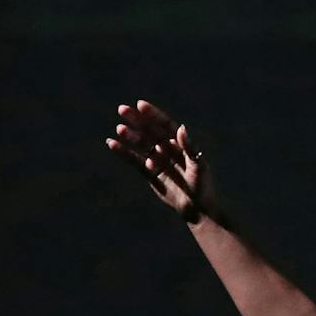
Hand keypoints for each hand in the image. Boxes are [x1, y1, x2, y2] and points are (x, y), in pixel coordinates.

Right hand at [105, 99, 218, 222]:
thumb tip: (181, 128)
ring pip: (141, 145)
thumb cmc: (202, 186)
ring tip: (119, 129)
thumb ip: (188, 147)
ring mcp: (158, 160)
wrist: (197, 209)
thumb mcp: (198, 166)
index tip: (140, 105)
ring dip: (130, 136)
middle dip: (137, 121)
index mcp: (180, 143)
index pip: (164, 125)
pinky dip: (124, 153)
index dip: (152, 115)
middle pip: (150, 131)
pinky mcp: (150, 174)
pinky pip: (135, 161)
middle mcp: (167, 149)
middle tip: (122, 109)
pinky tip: (112, 144)